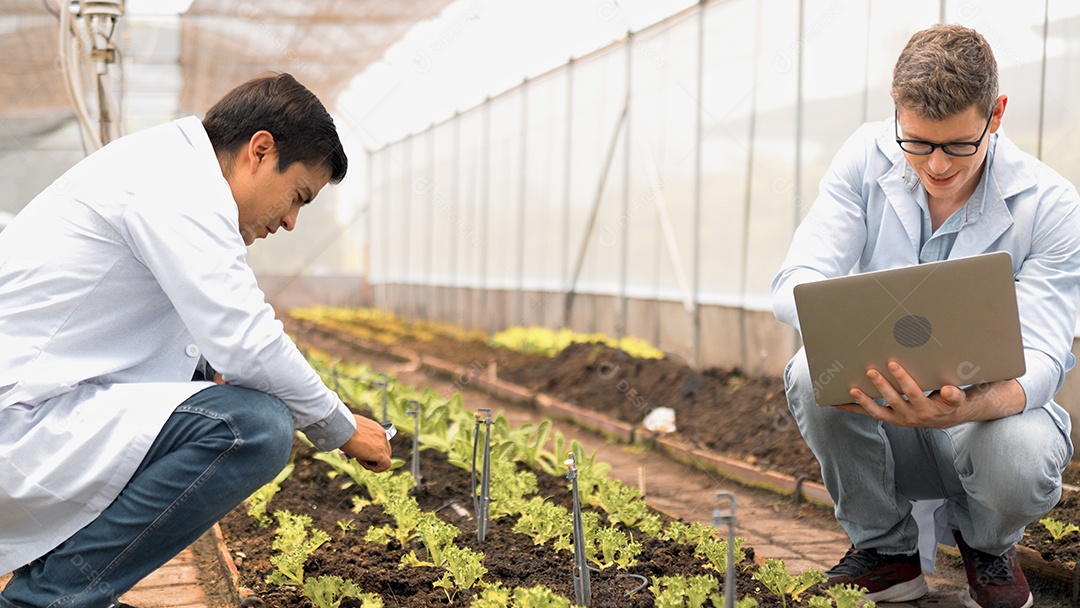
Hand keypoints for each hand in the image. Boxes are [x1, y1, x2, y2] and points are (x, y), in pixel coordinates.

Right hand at [339, 414, 391, 471]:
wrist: (342, 428)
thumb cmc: (341, 427)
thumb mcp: (351, 428)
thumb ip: (356, 433)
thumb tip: (350, 437)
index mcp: (375, 427)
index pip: (379, 441)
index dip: (371, 448)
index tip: (360, 448)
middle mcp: (382, 434)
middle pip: (385, 450)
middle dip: (374, 456)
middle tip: (359, 456)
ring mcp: (383, 444)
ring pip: (385, 458)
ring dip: (373, 462)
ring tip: (359, 458)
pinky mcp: (381, 453)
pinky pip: (385, 465)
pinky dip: (376, 468)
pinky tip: (364, 463)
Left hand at [836, 361, 967, 427]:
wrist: (942, 418)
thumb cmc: (948, 403)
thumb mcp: (956, 399)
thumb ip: (954, 395)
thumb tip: (948, 390)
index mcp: (926, 409)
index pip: (913, 393)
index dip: (903, 379)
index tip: (892, 364)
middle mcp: (910, 416)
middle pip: (893, 400)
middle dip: (881, 386)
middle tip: (870, 371)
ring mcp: (897, 418)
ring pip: (878, 411)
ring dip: (864, 401)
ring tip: (852, 390)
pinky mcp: (888, 417)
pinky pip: (869, 414)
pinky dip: (854, 409)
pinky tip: (839, 404)